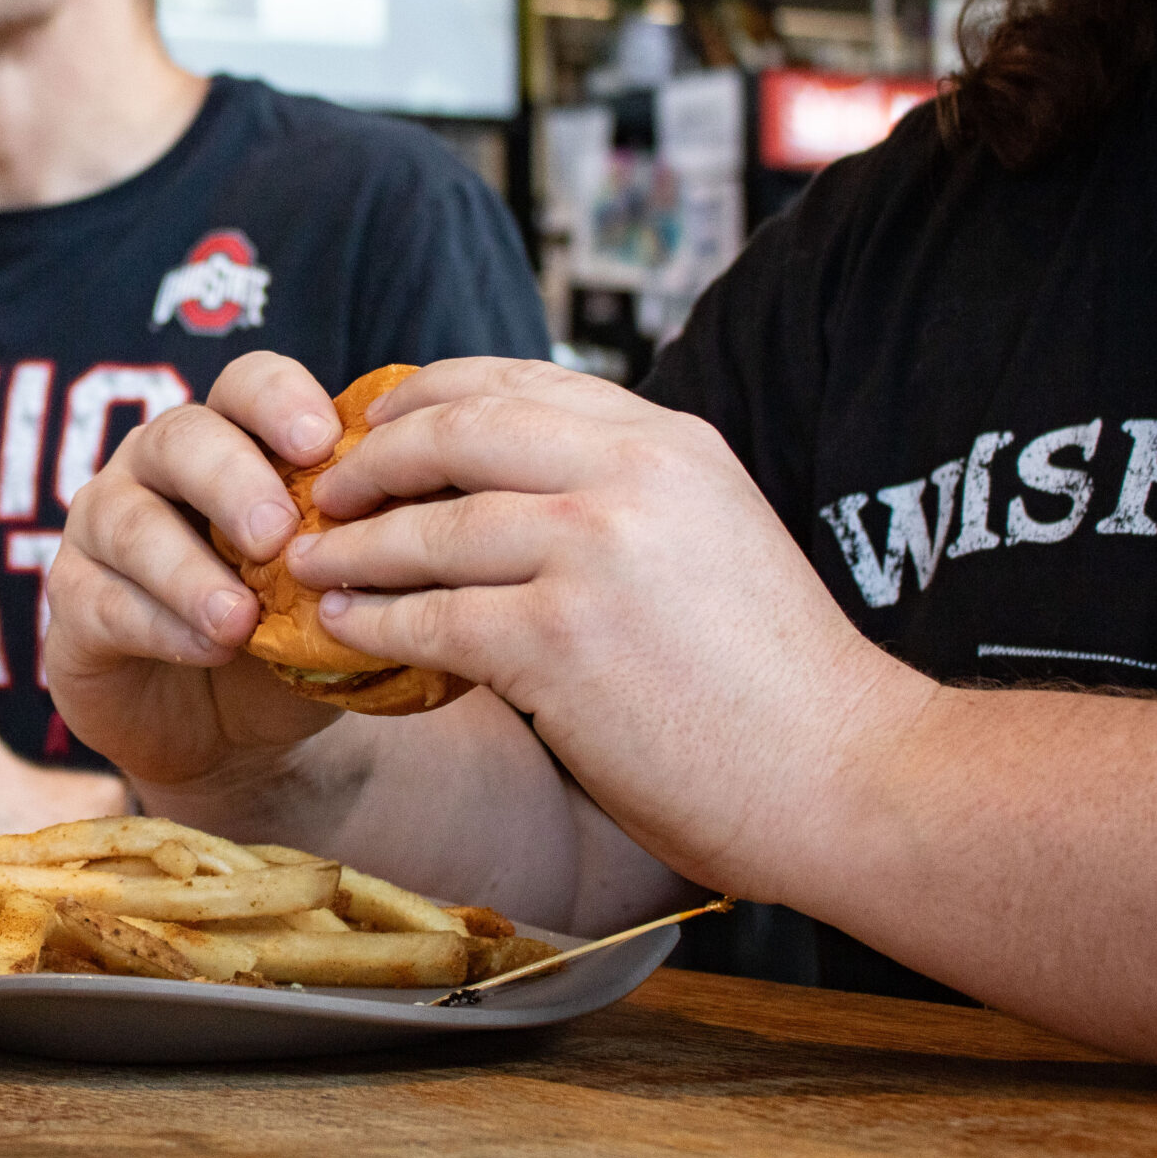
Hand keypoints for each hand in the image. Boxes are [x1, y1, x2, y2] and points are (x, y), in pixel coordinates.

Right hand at [43, 352, 361, 789]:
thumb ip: (373, 544)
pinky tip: (209, 648)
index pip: (246, 384)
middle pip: (179, 439)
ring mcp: (103, 530)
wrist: (239, 729)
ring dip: (188, 568)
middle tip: (279, 533)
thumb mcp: (345, 583)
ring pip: (127, 519)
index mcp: (233, 438)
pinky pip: (101, 600)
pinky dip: (159, 624)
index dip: (279, 401)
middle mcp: (157, 467)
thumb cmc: (297, 630)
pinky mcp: (74, 604)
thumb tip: (439, 514)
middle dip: (232, 481)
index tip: (323, 443)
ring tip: (240, 618)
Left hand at [289, 357, 925, 900]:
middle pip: (455, 432)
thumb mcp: (711, 534)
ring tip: (307, 559)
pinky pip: (432, 617)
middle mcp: (630, 475)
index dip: (428, 395)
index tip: (377, 418)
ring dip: (353, 544)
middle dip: (371, 456)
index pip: (518, 383)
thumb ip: (627, 495)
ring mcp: (592, 553)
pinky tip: (340, 626)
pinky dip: (374, 619)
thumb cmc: (777, 682)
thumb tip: (522, 488)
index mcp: (669, 441)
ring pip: (430, 528)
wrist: (849, 774)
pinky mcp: (559, 641)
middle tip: (321, 484)